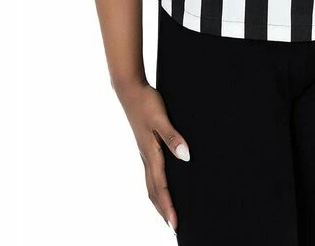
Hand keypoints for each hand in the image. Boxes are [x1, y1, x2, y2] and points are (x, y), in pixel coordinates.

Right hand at [116, 81, 191, 232]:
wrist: (129, 89)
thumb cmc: (146, 102)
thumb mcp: (161, 118)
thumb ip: (173, 137)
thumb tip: (185, 157)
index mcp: (151, 153)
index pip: (160, 187)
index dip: (168, 206)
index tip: (175, 224)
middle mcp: (145, 156)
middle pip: (153, 190)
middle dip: (162, 209)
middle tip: (172, 225)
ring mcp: (144, 151)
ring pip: (150, 183)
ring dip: (158, 199)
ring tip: (166, 211)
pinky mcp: (144, 144)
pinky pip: (150, 172)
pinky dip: (155, 185)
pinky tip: (160, 182)